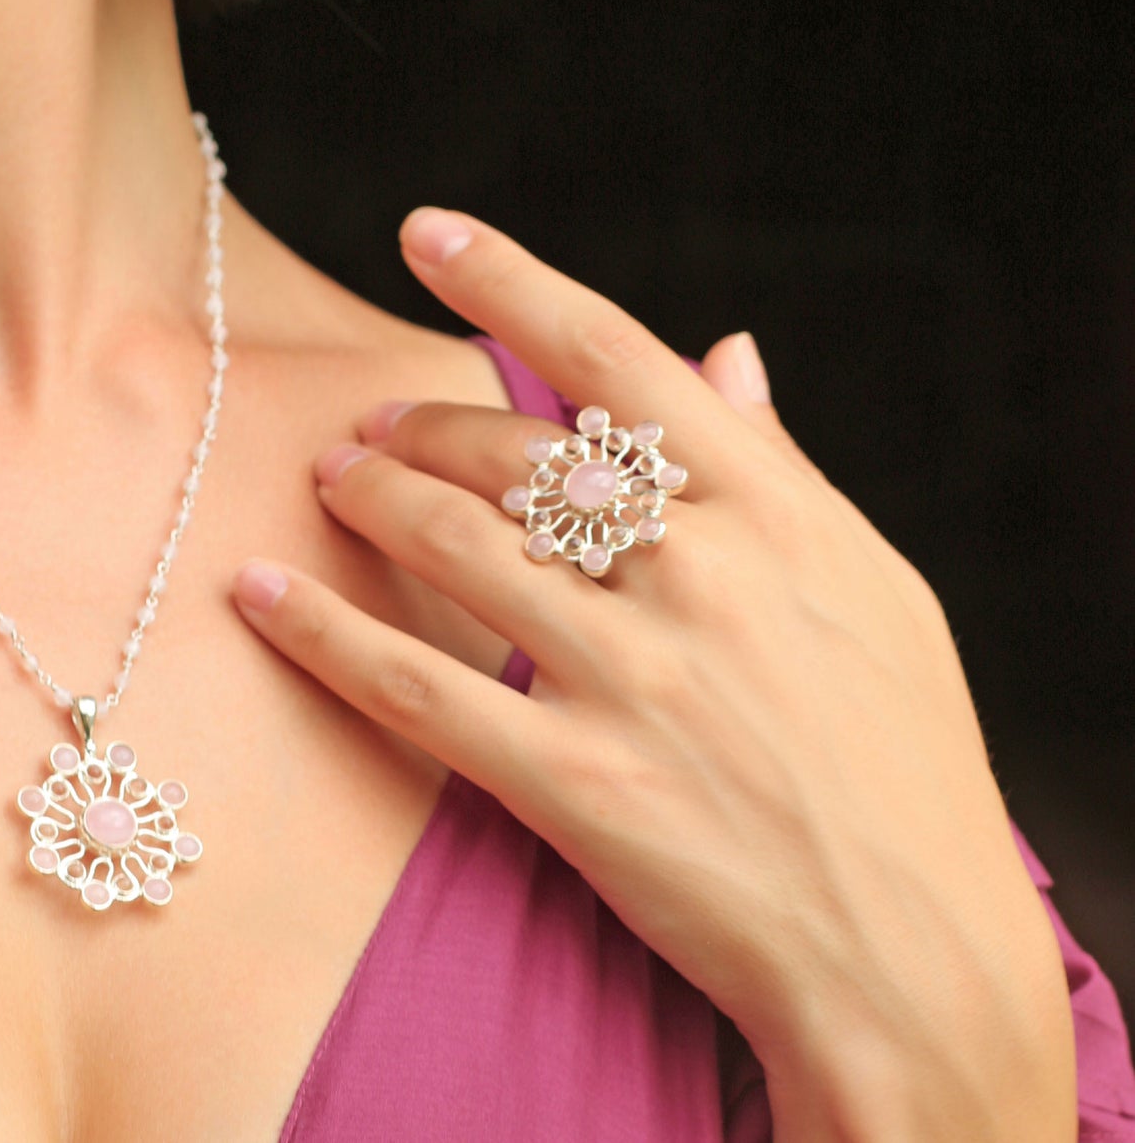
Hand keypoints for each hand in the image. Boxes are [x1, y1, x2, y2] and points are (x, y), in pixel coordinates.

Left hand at [231, 207, 1075, 1140]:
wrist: (916, 947)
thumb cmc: (903, 755)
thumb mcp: (870, 586)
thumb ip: (782, 465)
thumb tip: (726, 353)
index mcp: (770, 509)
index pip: (617, 356)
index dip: (511, 279)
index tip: (428, 230)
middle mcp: (696, 572)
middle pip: (511, 452)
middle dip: (420, 425)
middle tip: (369, 424)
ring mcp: (631, 676)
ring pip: (454, 546)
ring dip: (369, 498)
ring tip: (329, 480)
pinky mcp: (576, 780)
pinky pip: (416, 688)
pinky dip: (326, 635)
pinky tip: (263, 596)